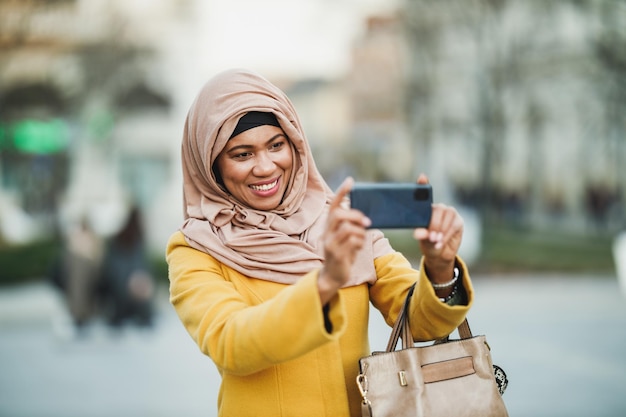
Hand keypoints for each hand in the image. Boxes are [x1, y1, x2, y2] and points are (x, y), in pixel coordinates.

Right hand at [318, 177, 370, 303]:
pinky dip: (360, 243)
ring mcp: (330, 243)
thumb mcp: (345, 238)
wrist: (333, 276)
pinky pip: (352, 242)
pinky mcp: (337, 254)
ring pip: (348, 229)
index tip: (351, 181)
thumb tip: (366, 218)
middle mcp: (327, 232)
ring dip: (360, 233)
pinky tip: (359, 248)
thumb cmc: (342, 254)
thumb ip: (351, 227)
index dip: (341, 192)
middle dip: (355, 215)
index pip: (334, 205)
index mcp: (329, 225)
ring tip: (362, 239)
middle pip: (338, 215)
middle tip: (366, 222)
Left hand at [413, 174, 463, 280]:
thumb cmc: (428, 243)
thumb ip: (422, 235)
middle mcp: (438, 208)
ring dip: (441, 231)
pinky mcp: (458, 221)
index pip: (424, 193)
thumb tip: (419, 233)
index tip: (422, 177)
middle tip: (431, 237)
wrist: (440, 254)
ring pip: (447, 217)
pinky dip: (447, 235)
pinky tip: (441, 243)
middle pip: (438, 209)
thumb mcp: (422, 239)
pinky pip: (454, 225)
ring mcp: (450, 213)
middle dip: (434, 224)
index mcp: (426, 209)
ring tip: (435, 241)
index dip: (423, 184)